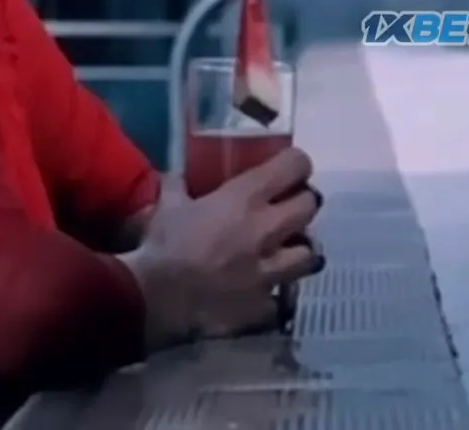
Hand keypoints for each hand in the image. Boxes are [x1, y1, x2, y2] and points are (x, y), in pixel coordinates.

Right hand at [116, 148, 324, 347]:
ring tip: (284, 251)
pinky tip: (258, 292)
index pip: (294, 166)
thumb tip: (175, 175)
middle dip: (303, 203)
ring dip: (299, 250)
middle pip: (310, 206)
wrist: (158, 300)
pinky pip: (279, 296)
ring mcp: (271, 270)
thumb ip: (176, 187)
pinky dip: (271, 293)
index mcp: (244, 199)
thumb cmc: (163, 245)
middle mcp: (267, 230)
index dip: (296, 164)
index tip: (290, 167)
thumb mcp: (166, 207)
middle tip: (288, 206)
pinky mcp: (265, 304)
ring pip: (309, 255)